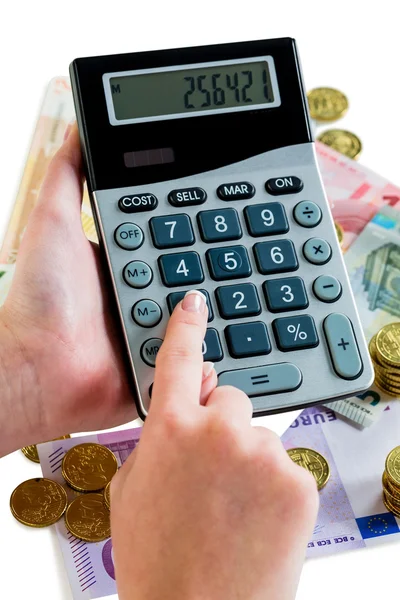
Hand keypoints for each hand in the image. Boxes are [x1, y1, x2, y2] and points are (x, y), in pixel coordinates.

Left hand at [0, 127, 219, 455]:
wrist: (40, 369)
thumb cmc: (42, 298)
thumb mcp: (52, 220)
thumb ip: (69, 173)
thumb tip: (81, 126)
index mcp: (130, 256)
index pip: (176, 229)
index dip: (201, 216)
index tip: (227, 200)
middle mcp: (148, 290)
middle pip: (199, 266)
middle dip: (224, 256)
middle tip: (251, 240)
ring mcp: (161, 328)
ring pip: (208, 308)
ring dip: (226, 299)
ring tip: (251, 281)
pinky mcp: (168, 360)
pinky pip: (204, 350)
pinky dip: (219, 341)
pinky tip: (237, 326)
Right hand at [111, 290, 318, 599]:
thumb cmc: (158, 558)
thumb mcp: (131, 487)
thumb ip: (157, 437)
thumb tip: (183, 408)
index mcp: (171, 429)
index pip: (180, 358)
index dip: (188, 326)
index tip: (197, 303)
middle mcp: (219, 431)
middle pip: (229, 399)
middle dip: (221, 424)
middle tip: (212, 470)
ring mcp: (263, 454)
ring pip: (258, 435)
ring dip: (247, 459)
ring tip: (231, 506)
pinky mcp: (298, 481)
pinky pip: (284, 465)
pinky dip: (273, 485)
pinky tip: (254, 518)